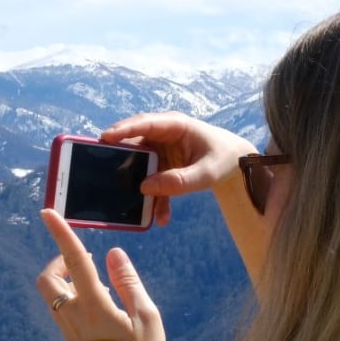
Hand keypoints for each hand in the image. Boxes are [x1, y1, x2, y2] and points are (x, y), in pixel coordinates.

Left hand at [34, 209, 164, 340]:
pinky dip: (74, 301)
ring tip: (99, 288)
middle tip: (81, 261)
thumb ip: (128, 282)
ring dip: (67, 283)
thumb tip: (113, 253)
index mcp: (93, 304)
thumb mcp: (146, 316)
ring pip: (53, 296)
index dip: (61, 234)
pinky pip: (63, 312)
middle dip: (58, 263)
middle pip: (48, 279)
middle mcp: (73, 315)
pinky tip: (99, 310)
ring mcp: (68, 331)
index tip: (47, 212)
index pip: (73, 260)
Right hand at [101, 111, 258, 225]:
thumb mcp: (206, 173)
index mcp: (175, 125)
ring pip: (139, 165)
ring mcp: (160, 149)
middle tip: (105, 173)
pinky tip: (160, 217)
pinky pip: (149, 179)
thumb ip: (179, 181)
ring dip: (138, 186)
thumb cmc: (224, 159)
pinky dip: (154, 198)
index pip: (145, 123)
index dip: (123, 130)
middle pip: (134, 143)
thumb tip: (145, 187)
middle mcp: (163, 134)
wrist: (235, 165)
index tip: (104, 138)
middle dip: (121, 160)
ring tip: (136, 205)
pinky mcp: (161, 164)